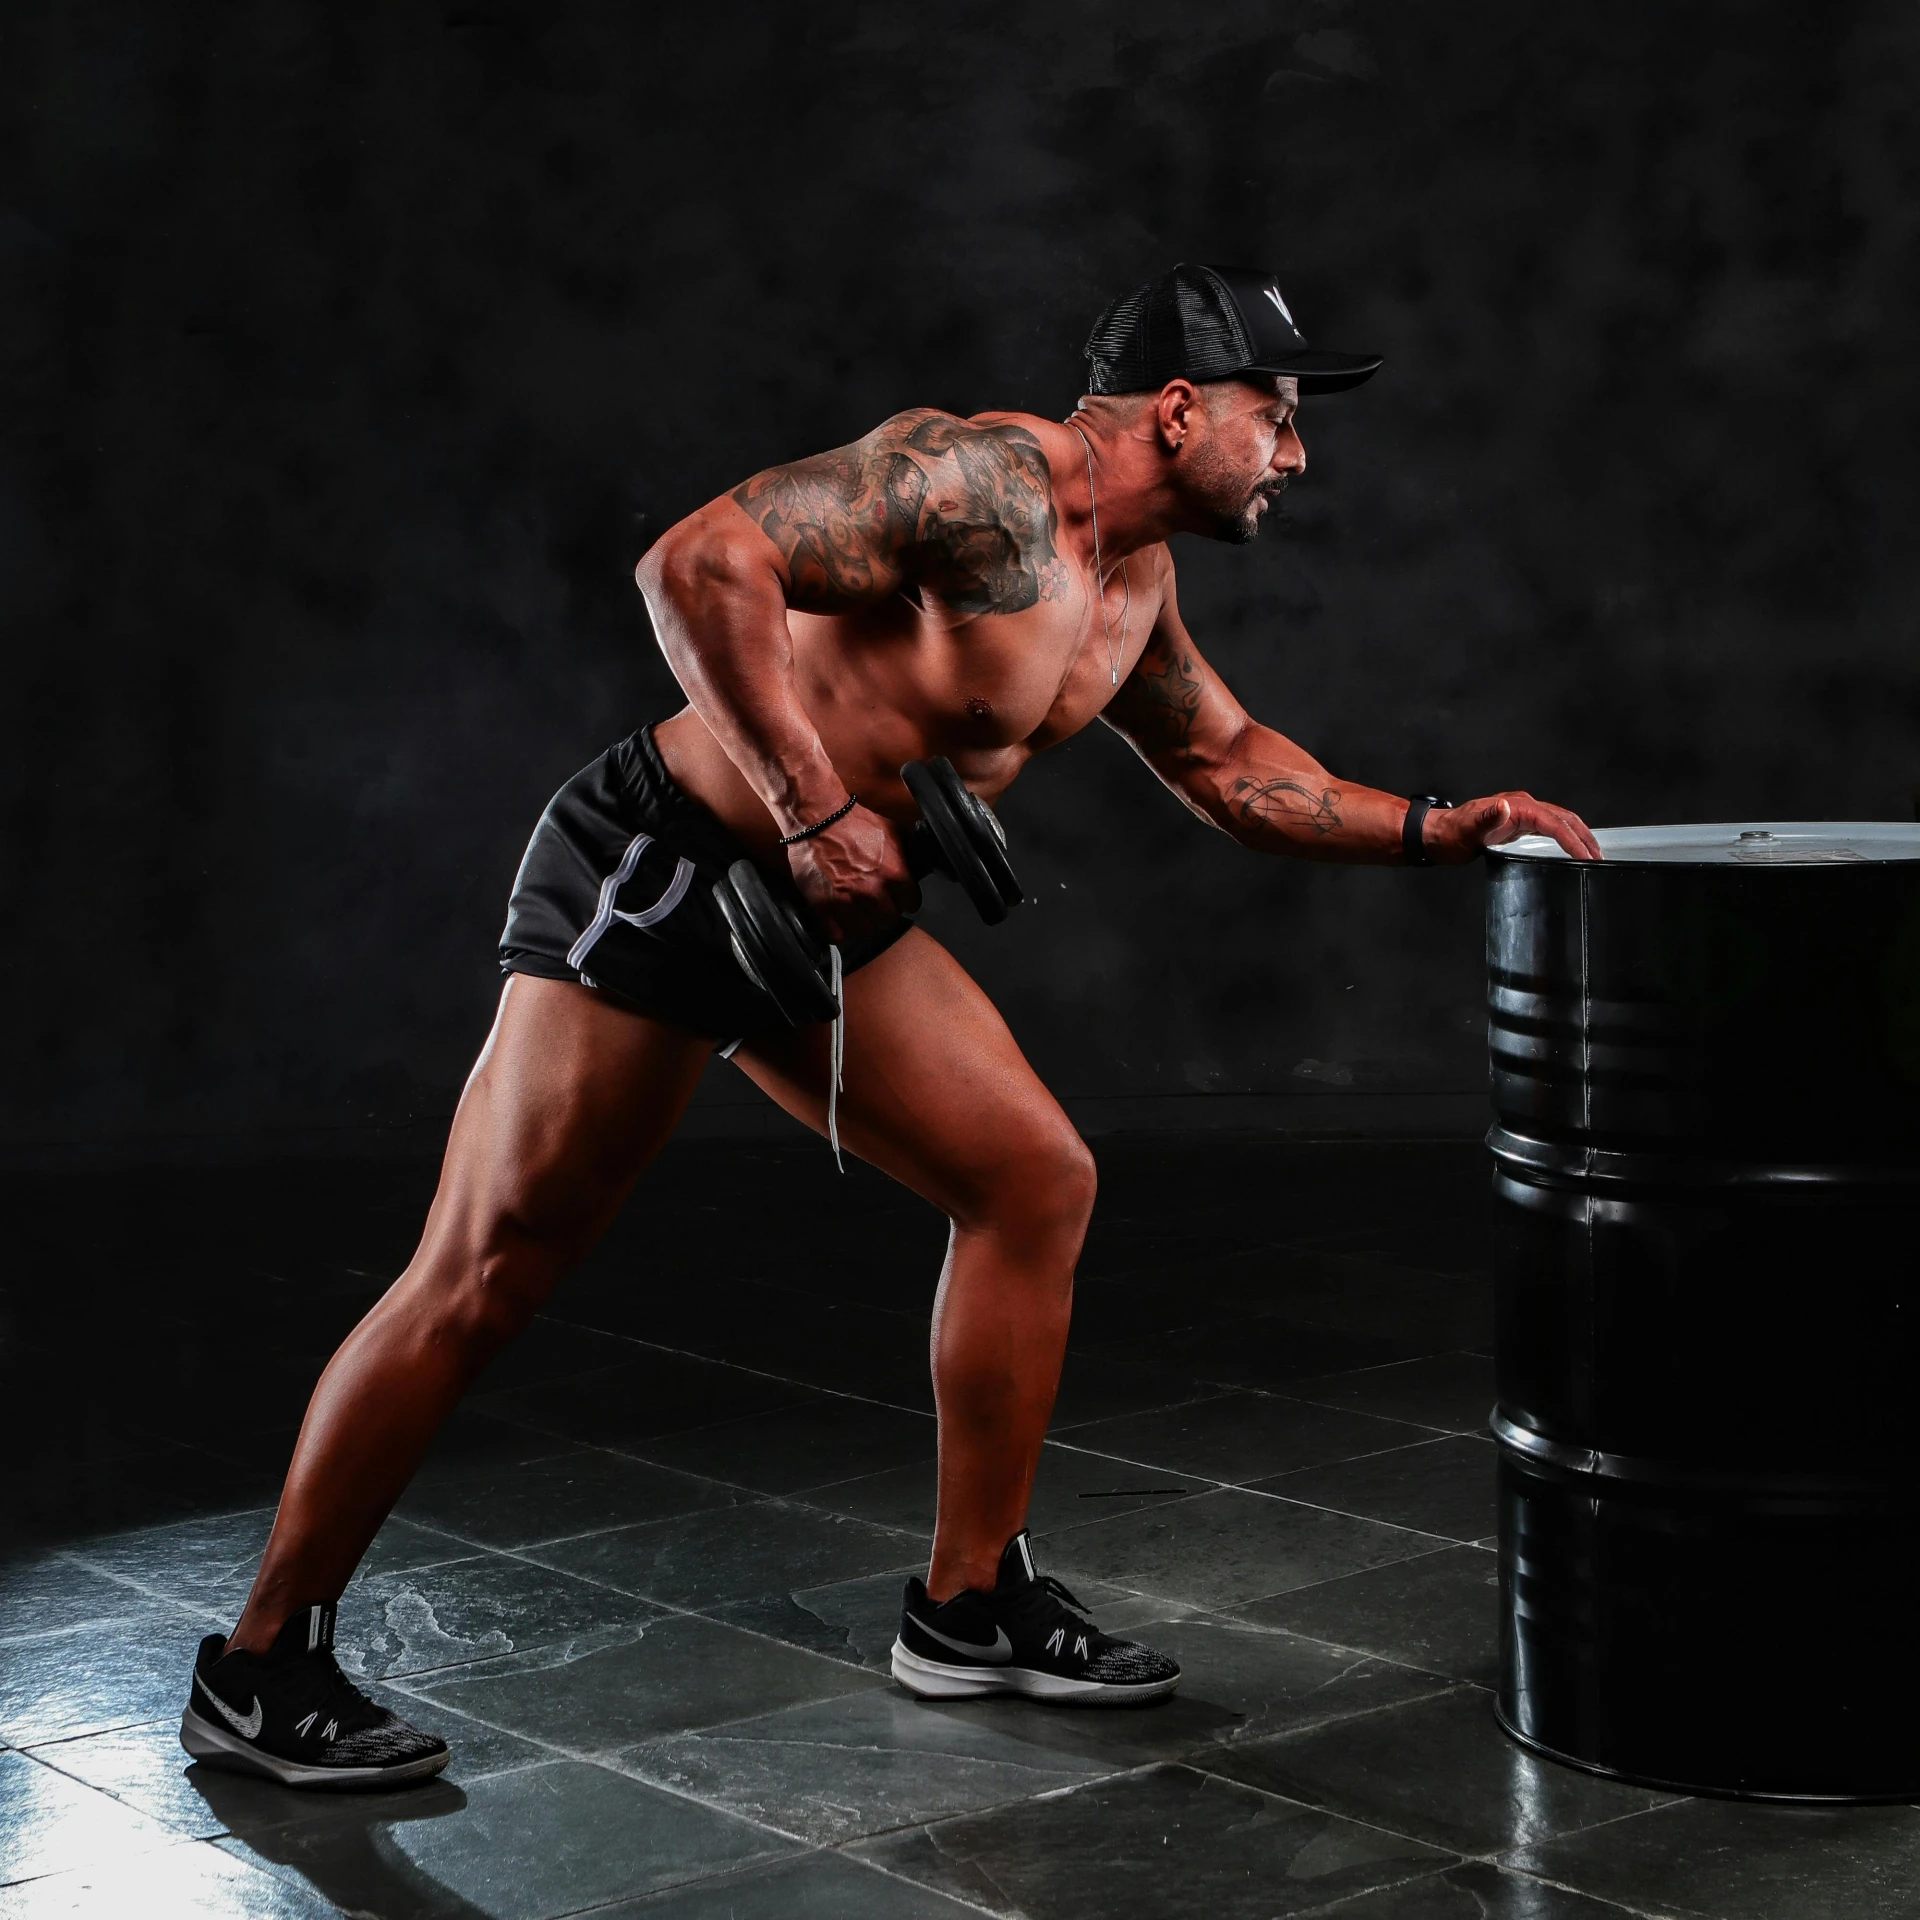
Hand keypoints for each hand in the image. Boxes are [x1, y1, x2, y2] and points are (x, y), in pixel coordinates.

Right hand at [785, 802, 921, 941]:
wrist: (818, 817)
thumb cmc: (853, 822)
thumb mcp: (892, 830)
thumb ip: (909, 850)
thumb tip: (921, 860)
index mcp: (894, 874)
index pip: (911, 903)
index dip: (905, 898)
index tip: (898, 897)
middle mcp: (872, 892)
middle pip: (889, 919)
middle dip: (885, 911)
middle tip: (876, 902)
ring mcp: (846, 901)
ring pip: (865, 930)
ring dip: (864, 922)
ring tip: (859, 912)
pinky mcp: (822, 906)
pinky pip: (836, 934)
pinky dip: (839, 931)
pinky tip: (840, 921)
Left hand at [1426, 792, 1601, 862]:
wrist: (1436, 834)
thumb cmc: (1450, 834)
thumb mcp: (1466, 829)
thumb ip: (1487, 819)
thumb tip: (1506, 808)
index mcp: (1517, 806)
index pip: (1553, 822)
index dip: (1572, 839)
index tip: (1585, 855)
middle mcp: (1522, 806)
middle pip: (1563, 818)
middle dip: (1583, 836)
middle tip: (1598, 856)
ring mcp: (1521, 813)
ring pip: (1558, 821)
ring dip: (1578, 835)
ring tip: (1592, 853)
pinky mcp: (1518, 822)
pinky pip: (1548, 827)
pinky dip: (1564, 835)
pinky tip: (1570, 847)